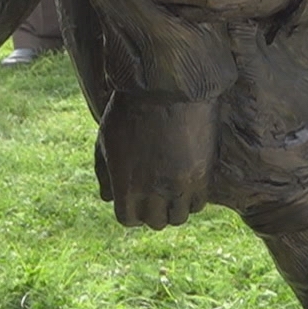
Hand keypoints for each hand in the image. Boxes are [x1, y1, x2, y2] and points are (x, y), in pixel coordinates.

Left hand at [98, 95, 216, 229]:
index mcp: (126, 185)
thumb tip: (106, 197)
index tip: (133, 200)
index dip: (129, 210)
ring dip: (173, 208)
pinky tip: (186, 183)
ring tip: (170, 190)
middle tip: (152, 195)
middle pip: (155, 222)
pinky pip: (199, 203)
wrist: (168, 86)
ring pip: (179, 217)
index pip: (128, 219)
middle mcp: (154, 192)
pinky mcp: (203, 175)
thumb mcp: (106, 140)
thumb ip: (104, 172)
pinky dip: (191, 198)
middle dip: (151, 211)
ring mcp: (181, 186)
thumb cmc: (130, 109)